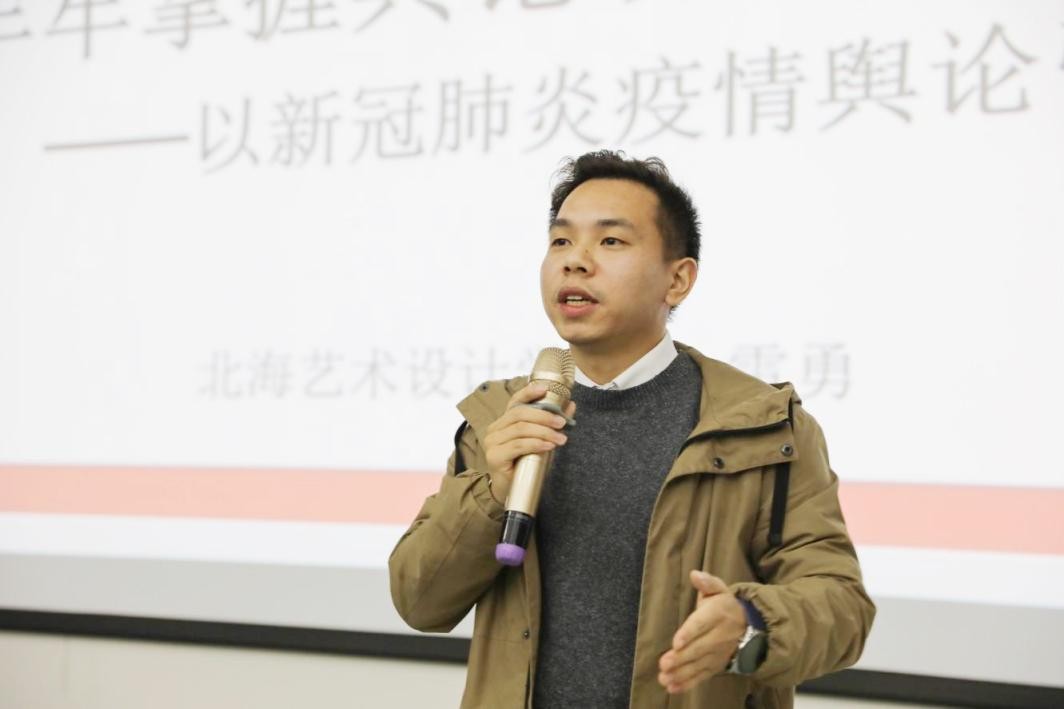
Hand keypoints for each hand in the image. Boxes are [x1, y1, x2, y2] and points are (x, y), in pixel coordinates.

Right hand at [482, 382, 575, 500]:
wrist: (511, 492)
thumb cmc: (526, 464)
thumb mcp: (542, 440)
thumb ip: (553, 423)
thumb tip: (571, 404)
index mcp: (504, 422)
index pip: (515, 401)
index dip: (529, 392)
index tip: (545, 389)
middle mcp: (495, 429)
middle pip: (519, 414)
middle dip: (544, 416)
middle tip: (562, 423)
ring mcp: (493, 442)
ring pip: (521, 429)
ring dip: (544, 432)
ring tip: (561, 439)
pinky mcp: (495, 456)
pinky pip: (518, 445)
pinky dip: (536, 443)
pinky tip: (549, 446)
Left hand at [658, 570, 746, 694]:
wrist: (751, 625)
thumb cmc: (725, 605)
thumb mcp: (719, 589)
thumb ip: (707, 582)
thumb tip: (695, 574)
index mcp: (718, 613)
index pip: (702, 624)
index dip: (689, 633)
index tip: (676, 642)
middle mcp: (720, 635)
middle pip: (699, 648)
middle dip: (682, 658)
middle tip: (664, 664)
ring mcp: (719, 653)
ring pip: (700, 665)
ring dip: (682, 673)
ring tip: (665, 678)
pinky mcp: (718, 666)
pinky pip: (703, 676)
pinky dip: (688, 683)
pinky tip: (672, 688)